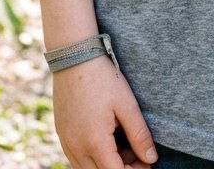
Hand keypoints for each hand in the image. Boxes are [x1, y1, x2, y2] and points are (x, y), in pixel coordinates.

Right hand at [51, 52, 157, 168]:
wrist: (74, 56)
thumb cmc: (103, 78)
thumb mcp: (127, 104)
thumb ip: (139, 134)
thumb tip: (151, 159)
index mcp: (94, 142)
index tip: (146, 161)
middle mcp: (76, 147)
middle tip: (138, 155)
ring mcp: (66, 142)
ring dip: (106, 165)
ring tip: (123, 146)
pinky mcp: (61, 134)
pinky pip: (76, 158)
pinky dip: (92, 157)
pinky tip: (106, 140)